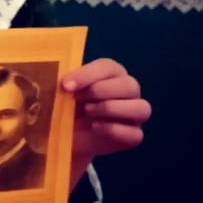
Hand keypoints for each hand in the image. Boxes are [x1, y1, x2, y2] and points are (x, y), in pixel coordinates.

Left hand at [64, 58, 149, 181]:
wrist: (66, 135)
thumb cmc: (66, 106)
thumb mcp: (62, 92)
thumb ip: (65, 83)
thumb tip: (63, 82)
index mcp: (111, 74)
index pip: (108, 67)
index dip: (88, 75)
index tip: (66, 85)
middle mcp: (128, 92)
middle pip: (130, 85)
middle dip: (100, 91)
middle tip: (77, 99)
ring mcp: (134, 115)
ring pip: (141, 108)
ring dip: (111, 108)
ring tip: (87, 112)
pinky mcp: (133, 136)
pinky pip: (135, 134)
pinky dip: (113, 130)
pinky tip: (94, 127)